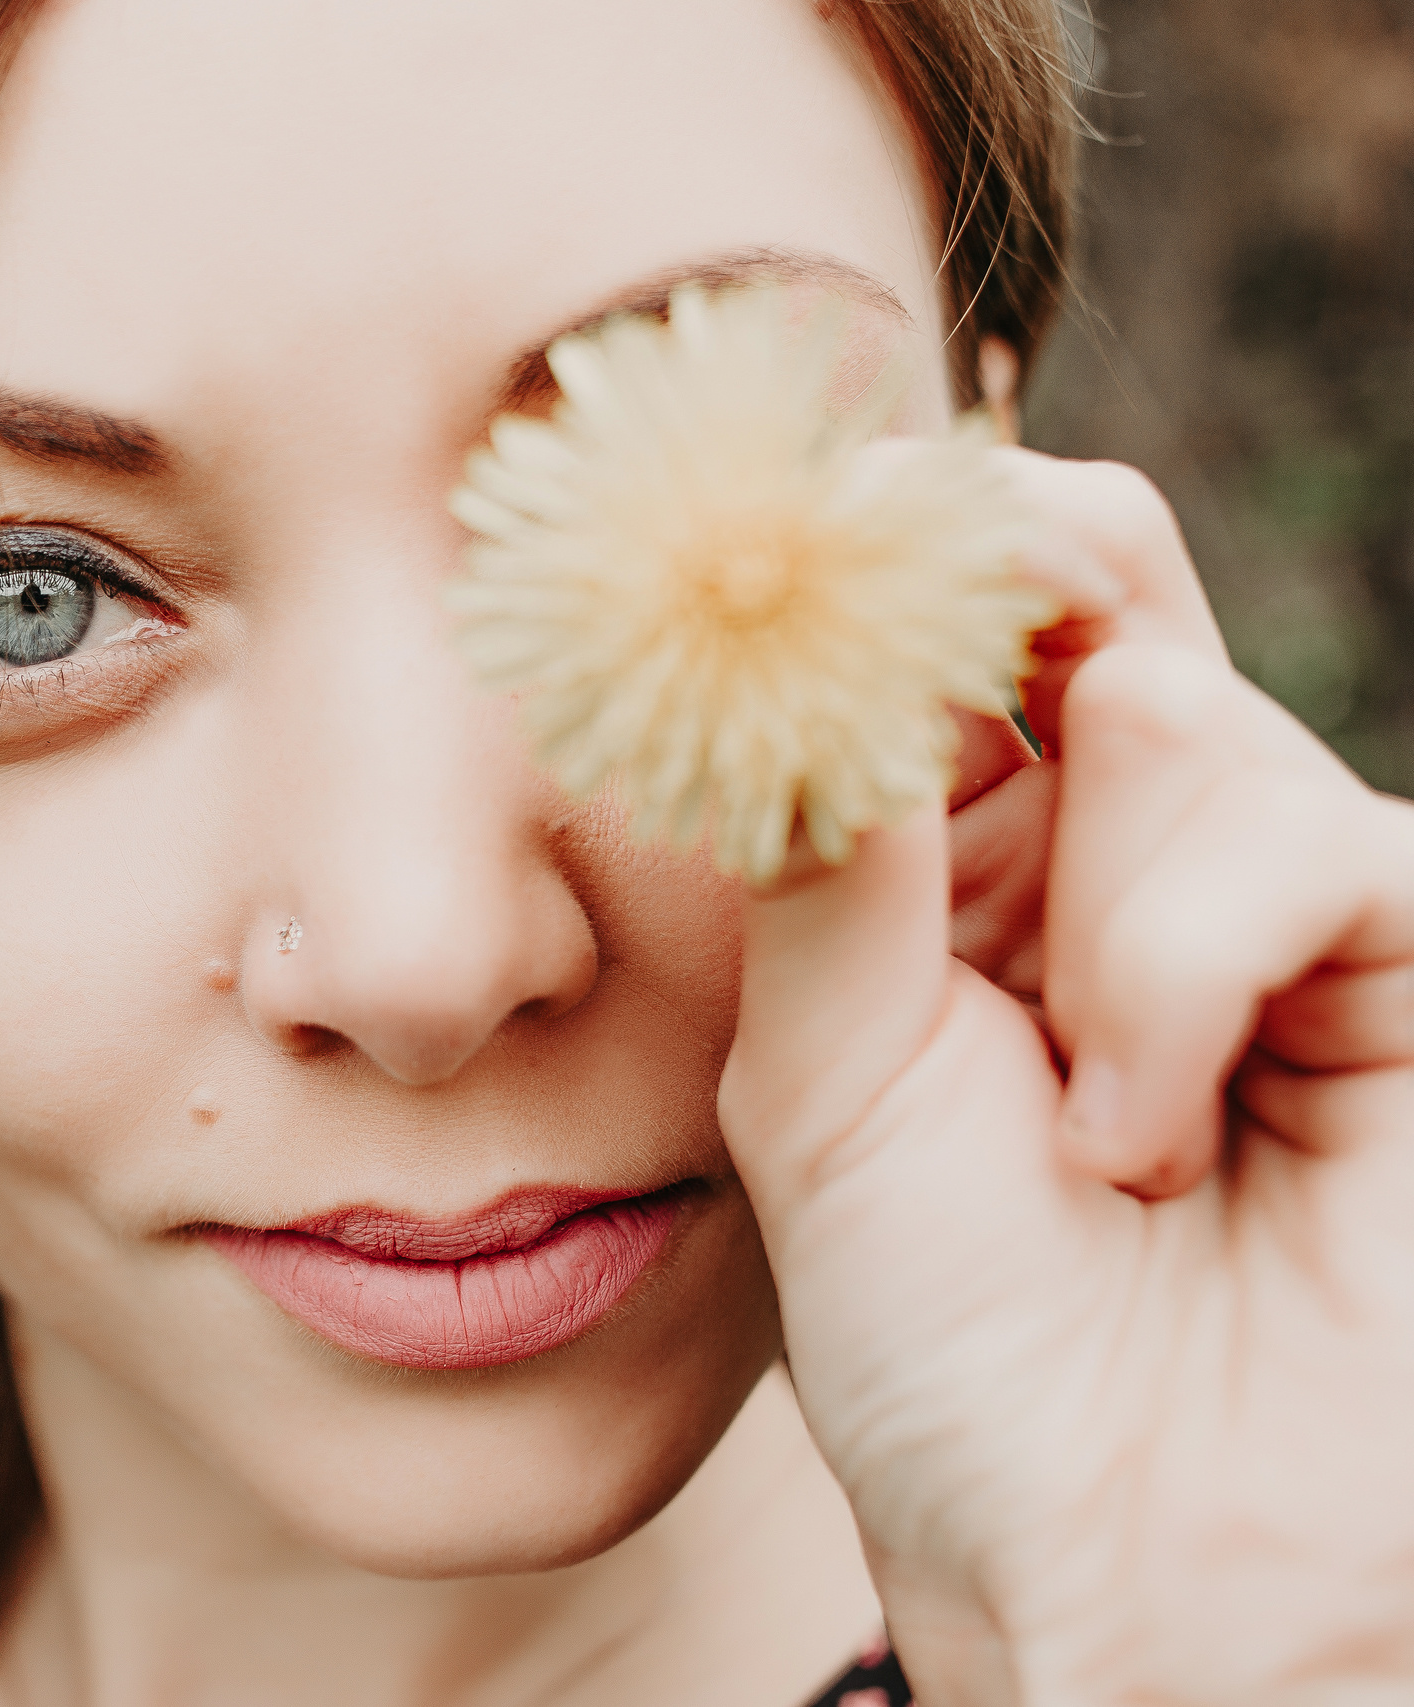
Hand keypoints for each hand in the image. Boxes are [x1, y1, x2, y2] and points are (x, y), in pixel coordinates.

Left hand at [721, 450, 1413, 1706]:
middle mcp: (1094, 847)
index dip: (859, 547)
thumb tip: (806, 611)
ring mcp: (1257, 884)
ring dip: (1086, 931)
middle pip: (1073, 571)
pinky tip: (1161, 1142)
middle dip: (987, 583)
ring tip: (1083, 1136)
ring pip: (1162, 704)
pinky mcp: (1398, 938)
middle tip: (911, 635)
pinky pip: (1286, 830)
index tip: (781, 515)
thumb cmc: (950, 1340)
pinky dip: (1184, 985)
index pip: (911, 625)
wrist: (1123, 1552)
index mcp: (932, 864)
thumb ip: (825, 836)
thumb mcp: (820, 1069)